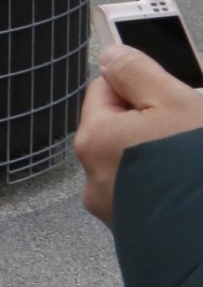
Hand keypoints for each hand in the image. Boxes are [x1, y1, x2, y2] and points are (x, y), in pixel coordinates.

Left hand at [74, 44, 202, 225]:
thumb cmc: (196, 174)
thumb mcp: (176, 103)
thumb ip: (139, 73)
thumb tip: (112, 55)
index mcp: (95, 139)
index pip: (104, 90)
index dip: (140, 82)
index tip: (169, 84)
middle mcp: (95, 177)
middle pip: (126, 128)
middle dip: (161, 120)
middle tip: (194, 119)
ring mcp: (117, 209)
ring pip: (142, 162)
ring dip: (169, 152)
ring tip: (198, 154)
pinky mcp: (141, 231)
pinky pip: (153, 192)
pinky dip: (173, 182)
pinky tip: (194, 182)